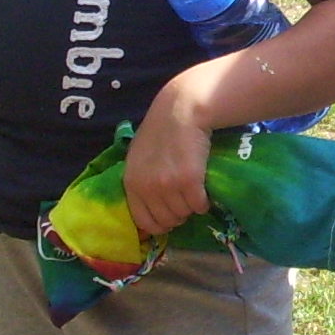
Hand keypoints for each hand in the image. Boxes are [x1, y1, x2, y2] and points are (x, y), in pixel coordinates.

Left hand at [123, 87, 215, 245]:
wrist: (181, 111)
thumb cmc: (160, 131)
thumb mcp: (137, 157)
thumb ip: (139, 182)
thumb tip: (147, 209)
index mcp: (131, 183)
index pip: (143, 221)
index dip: (158, 224)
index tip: (168, 217)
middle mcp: (148, 188)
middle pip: (166, 220)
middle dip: (177, 215)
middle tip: (183, 200)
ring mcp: (168, 186)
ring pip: (184, 214)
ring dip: (190, 207)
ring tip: (193, 190)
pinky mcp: (190, 181)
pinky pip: (199, 206)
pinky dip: (203, 202)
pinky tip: (203, 190)